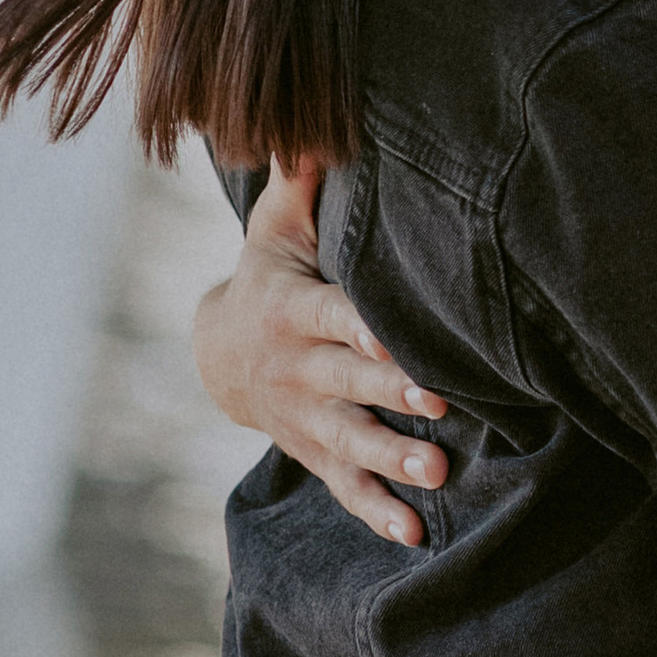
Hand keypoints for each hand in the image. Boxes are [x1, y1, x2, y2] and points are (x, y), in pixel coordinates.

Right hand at [191, 162, 448, 547]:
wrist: (218, 353)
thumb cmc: (271, 276)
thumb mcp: (276, 229)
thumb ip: (300, 182)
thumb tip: (310, 123)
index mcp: (293, 309)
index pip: (332, 317)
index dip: (363, 329)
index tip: (395, 341)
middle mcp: (298, 368)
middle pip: (348, 383)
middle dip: (390, 395)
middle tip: (438, 408)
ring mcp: (303, 418)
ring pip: (349, 441)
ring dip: (391, 460)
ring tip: (436, 476)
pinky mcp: (312, 454)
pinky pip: (344, 486)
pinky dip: (375, 512)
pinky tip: (414, 534)